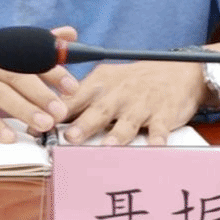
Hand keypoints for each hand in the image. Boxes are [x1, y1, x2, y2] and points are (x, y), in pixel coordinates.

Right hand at [0, 30, 77, 142]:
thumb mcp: (0, 53)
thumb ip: (36, 45)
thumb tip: (70, 34)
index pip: (29, 54)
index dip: (53, 70)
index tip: (73, 86)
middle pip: (16, 74)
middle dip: (41, 93)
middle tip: (61, 111)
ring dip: (24, 110)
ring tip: (44, 124)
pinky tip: (10, 136)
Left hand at [59, 56, 207, 146]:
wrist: (177, 71)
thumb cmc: (133, 82)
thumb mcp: (106, 82)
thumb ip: (79, 101)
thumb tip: (47, 120)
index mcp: (101, 84)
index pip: (75, 97)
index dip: (59, 112)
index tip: (43, 126)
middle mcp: (120, 93)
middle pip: (100, 110)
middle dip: (85, 124)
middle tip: (71, 138)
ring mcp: (143, 103)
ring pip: (128, 121)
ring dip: (117, 134)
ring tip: (108, 147)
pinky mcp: (164, 113)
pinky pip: (161, 127)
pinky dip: (158, 138)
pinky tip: (154, 147)